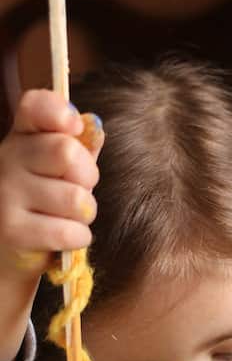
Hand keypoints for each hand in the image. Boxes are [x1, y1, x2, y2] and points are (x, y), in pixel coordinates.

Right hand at [0, 89, 102, 279]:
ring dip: (85, 214)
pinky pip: (68, 230)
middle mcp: (6, 159)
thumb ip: (77, 148)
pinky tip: (65, 239)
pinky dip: (78, 238)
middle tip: (80, 191)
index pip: (35, 106)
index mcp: (21, 137)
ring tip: (69, 218)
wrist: (9, 254)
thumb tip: (95, 128)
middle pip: (67, 153)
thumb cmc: (43, 207)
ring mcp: (5, 194)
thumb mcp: (58, 172)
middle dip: (88, 177)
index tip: (73, 128)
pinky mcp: (12, 231)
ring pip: (75, 199)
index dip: (60, 112)